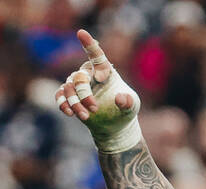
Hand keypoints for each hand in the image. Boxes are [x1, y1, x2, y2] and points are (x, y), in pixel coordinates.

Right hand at [54, 30, 141, 152]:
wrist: (115, 124)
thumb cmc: (125, 109)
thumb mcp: (132, 106)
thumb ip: (129, 102)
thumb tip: (120, 98)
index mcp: (105, 70)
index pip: (96, 55)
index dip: (88, 44)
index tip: (81, 33)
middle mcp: (89, 74)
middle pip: (79, 77)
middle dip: (85, 93)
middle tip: (95, 108)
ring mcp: (77, 85)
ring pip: (68, 88)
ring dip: (75, 102)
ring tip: (86, 117)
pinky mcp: (69, 96)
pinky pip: (60, 96)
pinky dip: (63, 103)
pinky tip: (69, 113)